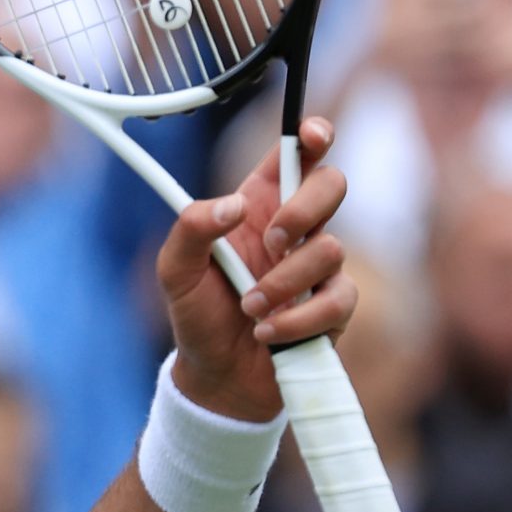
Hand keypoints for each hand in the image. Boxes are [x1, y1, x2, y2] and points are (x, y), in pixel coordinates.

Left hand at [156, 117, 355, 421]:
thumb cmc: (198, 315)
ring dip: (285, 282)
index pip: (295, 156)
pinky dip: (296, 319)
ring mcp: (319, 268)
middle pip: (333, 184)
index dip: (312, 135)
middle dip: (305, 209)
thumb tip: (234, 205)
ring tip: (251, 307)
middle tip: (271, 240)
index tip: (313, 135)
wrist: (217, 377)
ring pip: (332, 249)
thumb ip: (191, 228)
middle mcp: (294, 230)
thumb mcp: (175, 270)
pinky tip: (267, 333)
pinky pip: (337, 299)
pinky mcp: (334, 307)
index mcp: (258, 206)